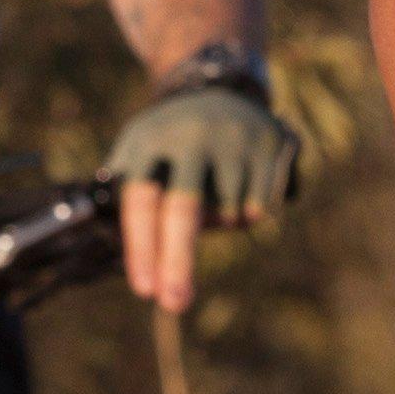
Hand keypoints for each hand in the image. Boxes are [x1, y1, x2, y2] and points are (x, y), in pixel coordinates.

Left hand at [104, 54, 298, 312]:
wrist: (219, 88)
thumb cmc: (167, 141)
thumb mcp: (137, 152)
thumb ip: (128, 198)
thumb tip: (126, 259)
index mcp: (149, 139)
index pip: (141, 200)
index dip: (142, 247)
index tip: (144, 290)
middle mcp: (190, 135)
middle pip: (183, 209)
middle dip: (178, 262)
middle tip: (174, 305)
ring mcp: (233, 137)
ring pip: (229, 215)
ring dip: (221, 224)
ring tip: (214, 189)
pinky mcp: (268, 143)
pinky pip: (260, 208)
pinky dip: (248, 211)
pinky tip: (240, 183)